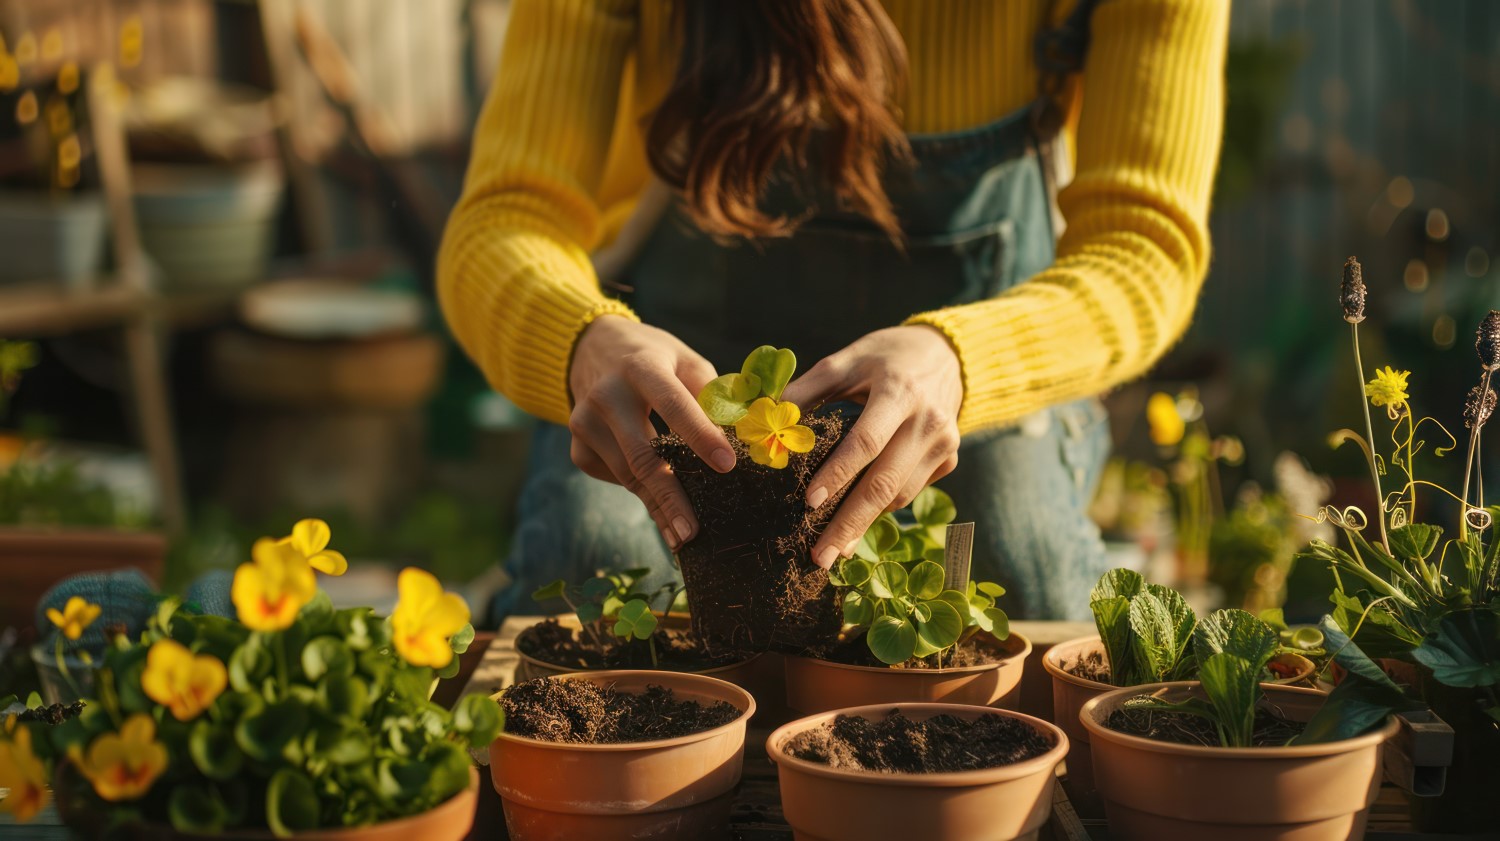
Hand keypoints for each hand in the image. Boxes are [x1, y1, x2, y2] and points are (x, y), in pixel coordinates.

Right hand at [568, 316, 735, 548]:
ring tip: (681, 533)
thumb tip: (739, 435)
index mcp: (641, 367)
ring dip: (656, 507)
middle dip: (670, 496)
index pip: (674, 404)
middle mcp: (607, 394)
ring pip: (626, 474)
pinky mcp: (577, 445)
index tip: (727, 466)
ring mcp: (585, 421)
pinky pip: (612, 476)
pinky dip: (637, 490)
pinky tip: (657, 500)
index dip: (700, 436)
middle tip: (692, 531)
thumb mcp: (684, 360)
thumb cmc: (653, 357)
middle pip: (642, 454)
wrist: (592, 347)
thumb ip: (711, 393)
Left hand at [780, 325, 963, 568]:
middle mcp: (929, 421)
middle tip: (819, 557)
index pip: (867, 441)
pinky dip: (881, 512)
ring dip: (865, 527)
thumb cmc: (884, 357)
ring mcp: (945, 444)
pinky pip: (911, 492)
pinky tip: (856, 529)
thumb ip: (806, 390)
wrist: (945, 354)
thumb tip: (766, 419)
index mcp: (899, 391)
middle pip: (886, 482)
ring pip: (901, 496)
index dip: (838, 473)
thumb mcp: (846, 361)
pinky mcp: (949, 459)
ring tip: (832, 551)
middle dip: (850, 524)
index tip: (809, 503)